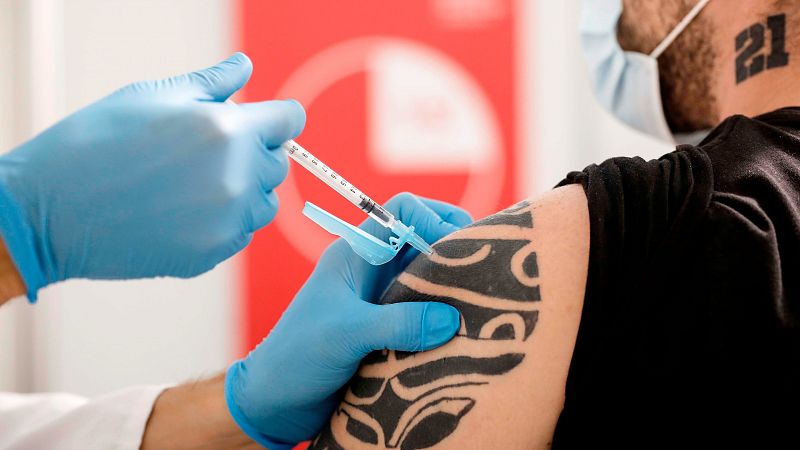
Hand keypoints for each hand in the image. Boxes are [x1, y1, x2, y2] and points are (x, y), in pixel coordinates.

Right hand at [0, 53, 304, 299]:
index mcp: (228, 129)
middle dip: (255, 152)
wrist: (51, 210)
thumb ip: (211, 83)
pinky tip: (184, 210)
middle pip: (279, 161)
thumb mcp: (151, 95)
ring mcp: (228, 219)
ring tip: (195, 184)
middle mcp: (238, 176)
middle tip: (207, 152)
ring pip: (265, 202)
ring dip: (246, 190)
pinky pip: (241, 232)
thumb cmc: (96, 144)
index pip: (289, 120)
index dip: (276, 118)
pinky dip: (225, 221)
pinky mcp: (214, 252)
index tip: (261, 122)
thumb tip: (245, 67)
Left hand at [224, 193, 472, 447]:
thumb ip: (397, 323)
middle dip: (455, 250)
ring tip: (481, 305)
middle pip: (425, 241)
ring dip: (453, 289)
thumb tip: (451, 317)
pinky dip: (445, 320)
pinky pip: (427, 315)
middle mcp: (374, 271)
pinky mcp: (390, 331)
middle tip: (484, 274)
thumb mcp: (345, 334)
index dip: (434, 217)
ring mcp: (383, 301)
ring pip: (429, 279)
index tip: (456, 248)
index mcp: (357, 254)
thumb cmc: (295, 356)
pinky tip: (463, 335)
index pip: (403, 210)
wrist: (273, 402)